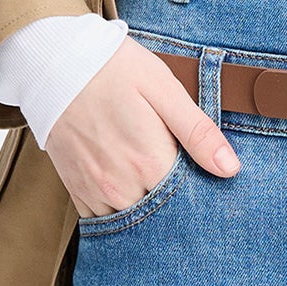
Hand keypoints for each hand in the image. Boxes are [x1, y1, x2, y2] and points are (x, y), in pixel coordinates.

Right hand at [43, 34, 237, 212]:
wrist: (56, 62)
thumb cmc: (114, 69)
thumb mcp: (164, 90)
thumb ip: (198, 133)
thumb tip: (230, 169)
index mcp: (150, 163)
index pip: (188, 202)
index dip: (201, 196)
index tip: (206, 186)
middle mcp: (121, 186)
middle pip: (161, 217)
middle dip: (175, 209)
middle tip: (181, 186)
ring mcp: (96, 191)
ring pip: (131, 223)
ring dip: (146, 213)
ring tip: (154, 189)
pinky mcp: (76, 189)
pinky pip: (102, 220)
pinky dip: (119, 213)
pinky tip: (129, 193)